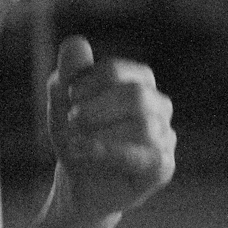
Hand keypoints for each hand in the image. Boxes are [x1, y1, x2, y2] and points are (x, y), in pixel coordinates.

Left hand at [47, 35, 175, 216]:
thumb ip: (69, 74)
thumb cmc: (77, 138)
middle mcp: (158, 106)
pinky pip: (145, 156)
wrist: (80, 185)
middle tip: (70, 120)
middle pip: (135, 95)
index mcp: (138, 82)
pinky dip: (110, 152)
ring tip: (73, 143)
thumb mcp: (62, 104)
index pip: (117, 71)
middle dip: (97, 107)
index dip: (88, 81)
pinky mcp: (163, 166)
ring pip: (142, 126)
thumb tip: (75, 42)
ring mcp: (165, 136)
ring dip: (100, 133)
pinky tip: (85, 152)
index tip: (68, 96)